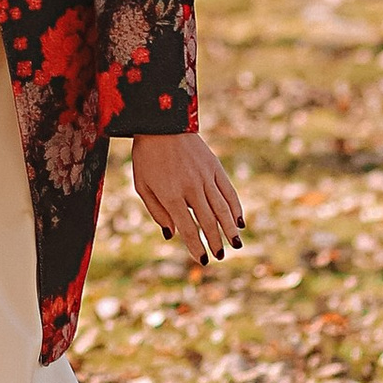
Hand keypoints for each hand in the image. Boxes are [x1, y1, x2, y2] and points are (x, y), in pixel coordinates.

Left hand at [129, 132, 244, 264]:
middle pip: (208, 221)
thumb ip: (157, 212)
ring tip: (237, 244)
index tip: (203, 260)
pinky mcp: (214, 166)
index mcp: (171, 194)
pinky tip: (239, 221)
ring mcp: (205, 176)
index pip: (188, 228)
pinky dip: (235, 207)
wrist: (160, 123)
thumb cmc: (147, 157)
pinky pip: (228, 191)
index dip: (196, 246)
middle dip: (216, 241)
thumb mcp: (142, 185)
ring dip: (230, 229)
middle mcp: (191, 187)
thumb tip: (172, 235)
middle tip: (221, 256)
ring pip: (222, 208)